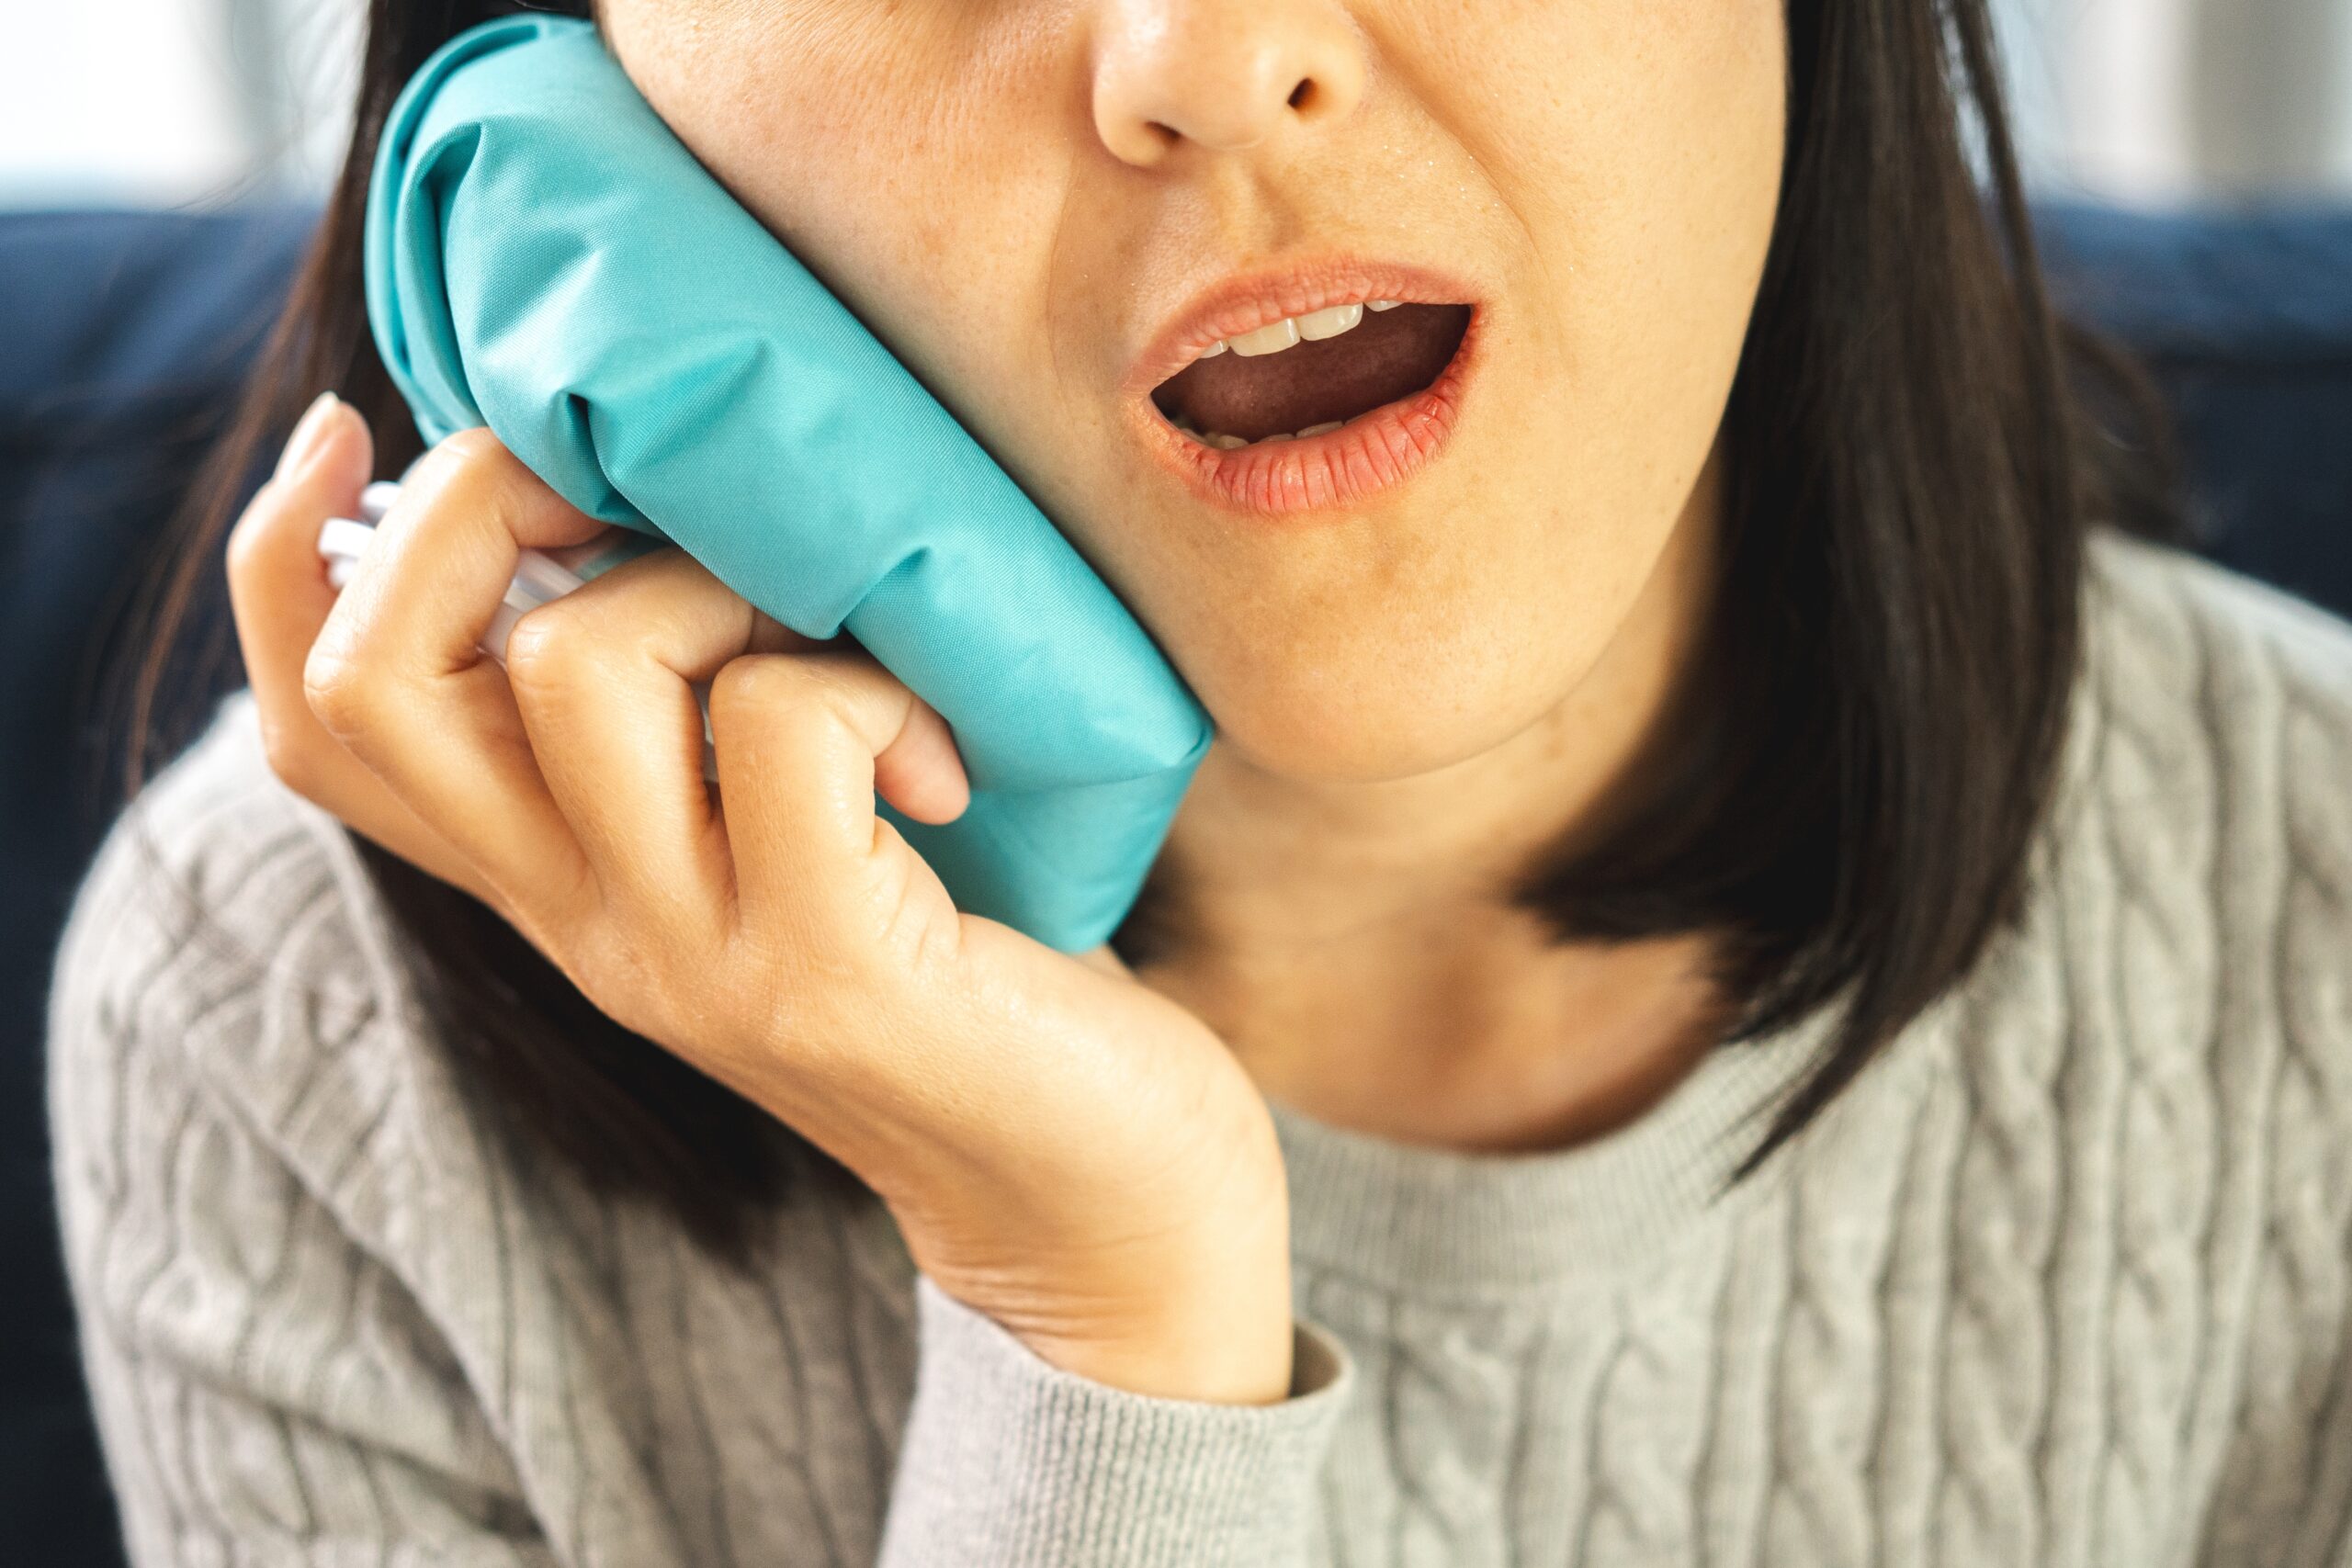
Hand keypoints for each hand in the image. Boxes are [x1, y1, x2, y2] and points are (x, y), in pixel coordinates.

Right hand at [225, 395, 1294, 1403]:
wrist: (1094, 1201)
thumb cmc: (968, 965)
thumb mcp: (782, 833)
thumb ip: (685, 723)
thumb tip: (638, 500)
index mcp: (554, 878)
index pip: (318, 727)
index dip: (284, 561)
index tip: (364, 425)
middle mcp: (581, 923)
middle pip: (380, 679)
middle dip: (475, 502)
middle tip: (628, 481)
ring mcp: (687, 954)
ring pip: (577, 663)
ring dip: (712, 578)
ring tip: (832, 635)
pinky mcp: (823, 970)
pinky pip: (785, 722)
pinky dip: (872, 685)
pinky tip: (947, 767)